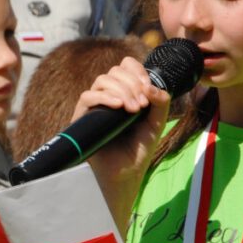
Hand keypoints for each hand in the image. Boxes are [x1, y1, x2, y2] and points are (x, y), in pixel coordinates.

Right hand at [72, 58, 170, 225]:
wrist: (124, 175)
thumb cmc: (138, 151)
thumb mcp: (156, 123)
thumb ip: (161, 102)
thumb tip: (151, 86)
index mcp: (125, 93)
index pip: (125, 66)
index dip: (137, 71)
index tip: (147, 88)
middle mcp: (108, 96)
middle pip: (114, 71)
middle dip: (132, 84)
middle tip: (141, 105)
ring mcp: (94, 106)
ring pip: (102, 80)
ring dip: (122, 90)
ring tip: (132, 110)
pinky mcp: (82, 117)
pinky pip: (88, 96)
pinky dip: (105, 97)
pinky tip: (118, 107)